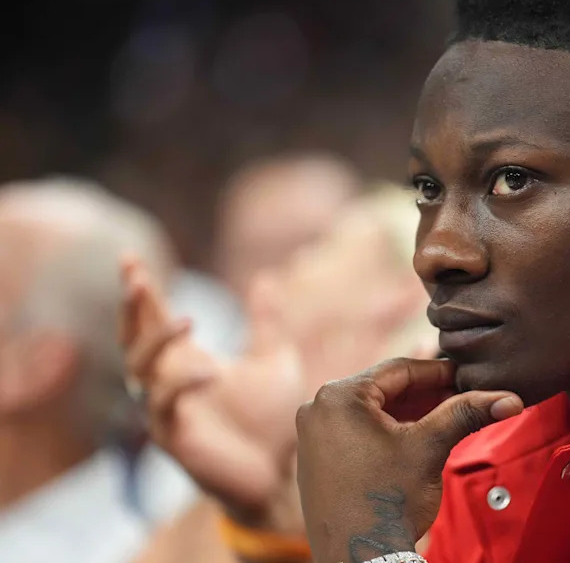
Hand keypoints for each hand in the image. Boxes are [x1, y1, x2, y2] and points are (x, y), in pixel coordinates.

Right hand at [120, 259, 307, 525]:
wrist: (280, 468)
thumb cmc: (272, 418)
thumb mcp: (274, 359)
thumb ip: (265, 321)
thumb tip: (264, 278)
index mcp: (187, 360)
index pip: (153, 319)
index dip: (140, 291)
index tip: (130, 258)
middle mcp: (169, 381)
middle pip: (133, 338)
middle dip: (132, 307)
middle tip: (137, 277)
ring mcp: (165, 409)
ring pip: (139, 368)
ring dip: (158, 340)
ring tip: (189, 318)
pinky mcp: (172, 436)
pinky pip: (163, 405)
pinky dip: (182, 384)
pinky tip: (210, 372)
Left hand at [295, 358, 522, 562]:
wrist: (360, 559)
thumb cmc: (386, 503)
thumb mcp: (430, 448)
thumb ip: (466, 414)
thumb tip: (508, 399)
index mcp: (338, 397)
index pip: (398, 370)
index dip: (439, 372)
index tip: (466, 375)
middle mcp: (318, 410)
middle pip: (385, 390)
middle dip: (426, 395)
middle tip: (462, 398)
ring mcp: (314, 436)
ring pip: (374, 411)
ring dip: (410, 413)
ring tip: (446, 419)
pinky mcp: (318, 459)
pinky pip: (359, 431)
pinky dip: (389, 431)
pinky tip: (418, 439)